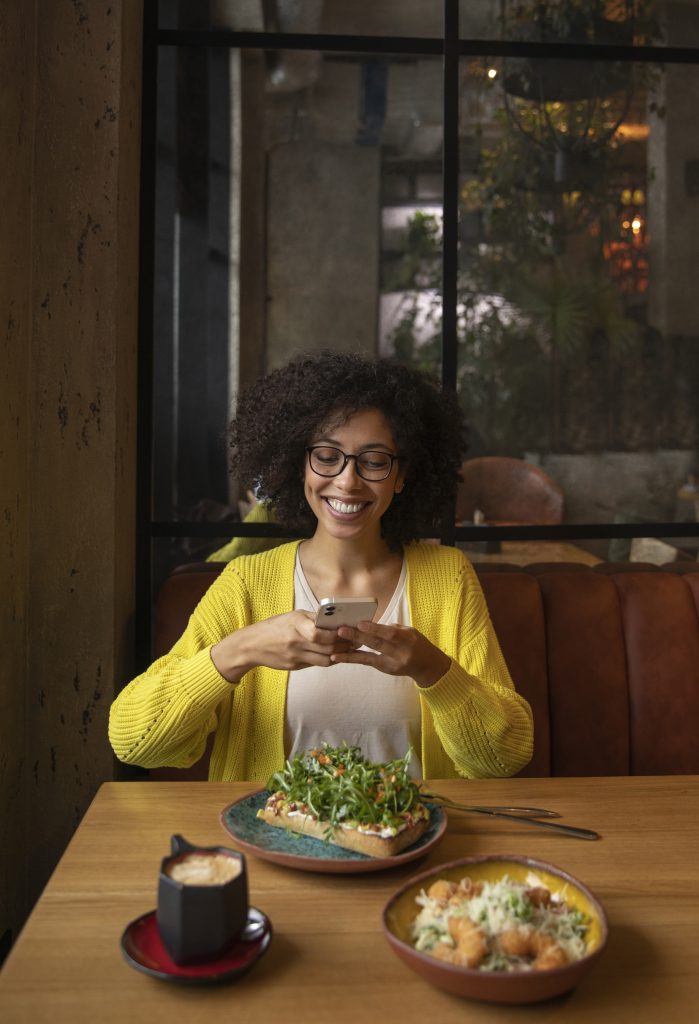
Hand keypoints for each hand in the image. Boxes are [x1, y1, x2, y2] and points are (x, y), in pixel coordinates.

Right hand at [211, 611, 352, 682]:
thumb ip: (312, 618)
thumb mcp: (292, 616)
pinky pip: (316, 664)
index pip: (321, 633)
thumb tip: (334, 620)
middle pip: (327, 647)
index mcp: (295, 625)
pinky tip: (336, 655)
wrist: (252, 645)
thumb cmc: (274, 626)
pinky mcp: (294, 666)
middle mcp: (296, 642)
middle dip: (345, 645)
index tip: (350, 630)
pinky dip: (328, 659)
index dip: (338, 634)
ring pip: (325, 659)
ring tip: (350, 649)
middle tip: (358, 641)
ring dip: (340, 655)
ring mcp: (295, 656)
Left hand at [331, 621, 450, 687]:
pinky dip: (351, 659)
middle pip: (377, 645)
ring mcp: (392, 663)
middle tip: (341, 630)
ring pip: (369, 657)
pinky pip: (366, 663)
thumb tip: (368, 624)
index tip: (360, 623)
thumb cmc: (416, 643)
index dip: (375, 629)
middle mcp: (400, 653)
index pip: (390, 634)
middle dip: (358, 637)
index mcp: (408, 640)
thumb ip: (391, 629)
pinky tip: (338, 656)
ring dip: (350, 652)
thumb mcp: (409, 631)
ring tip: (335, 648)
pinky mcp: (385, 669)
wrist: (427, 665)